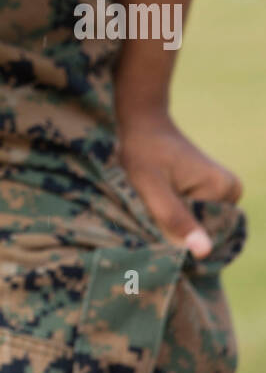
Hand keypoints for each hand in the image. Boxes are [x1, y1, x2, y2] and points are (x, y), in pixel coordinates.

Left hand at [116, 112, 241, 257]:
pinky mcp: (211, 188)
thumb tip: (204, 251)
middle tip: (151, 207)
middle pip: (204, 229)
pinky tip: (160, 198)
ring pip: (197, 222)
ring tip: (154, 200)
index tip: (154, 217)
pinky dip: (175, 211)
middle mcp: (231, 190)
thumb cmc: (143, 150)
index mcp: (225, 189)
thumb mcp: (151, 186)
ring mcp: (223, 189)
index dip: (179, 236)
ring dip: (173, 220)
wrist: (142, 121)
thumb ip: (175, 218)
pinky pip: (194, 212)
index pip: (207, 235)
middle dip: (176, 227)